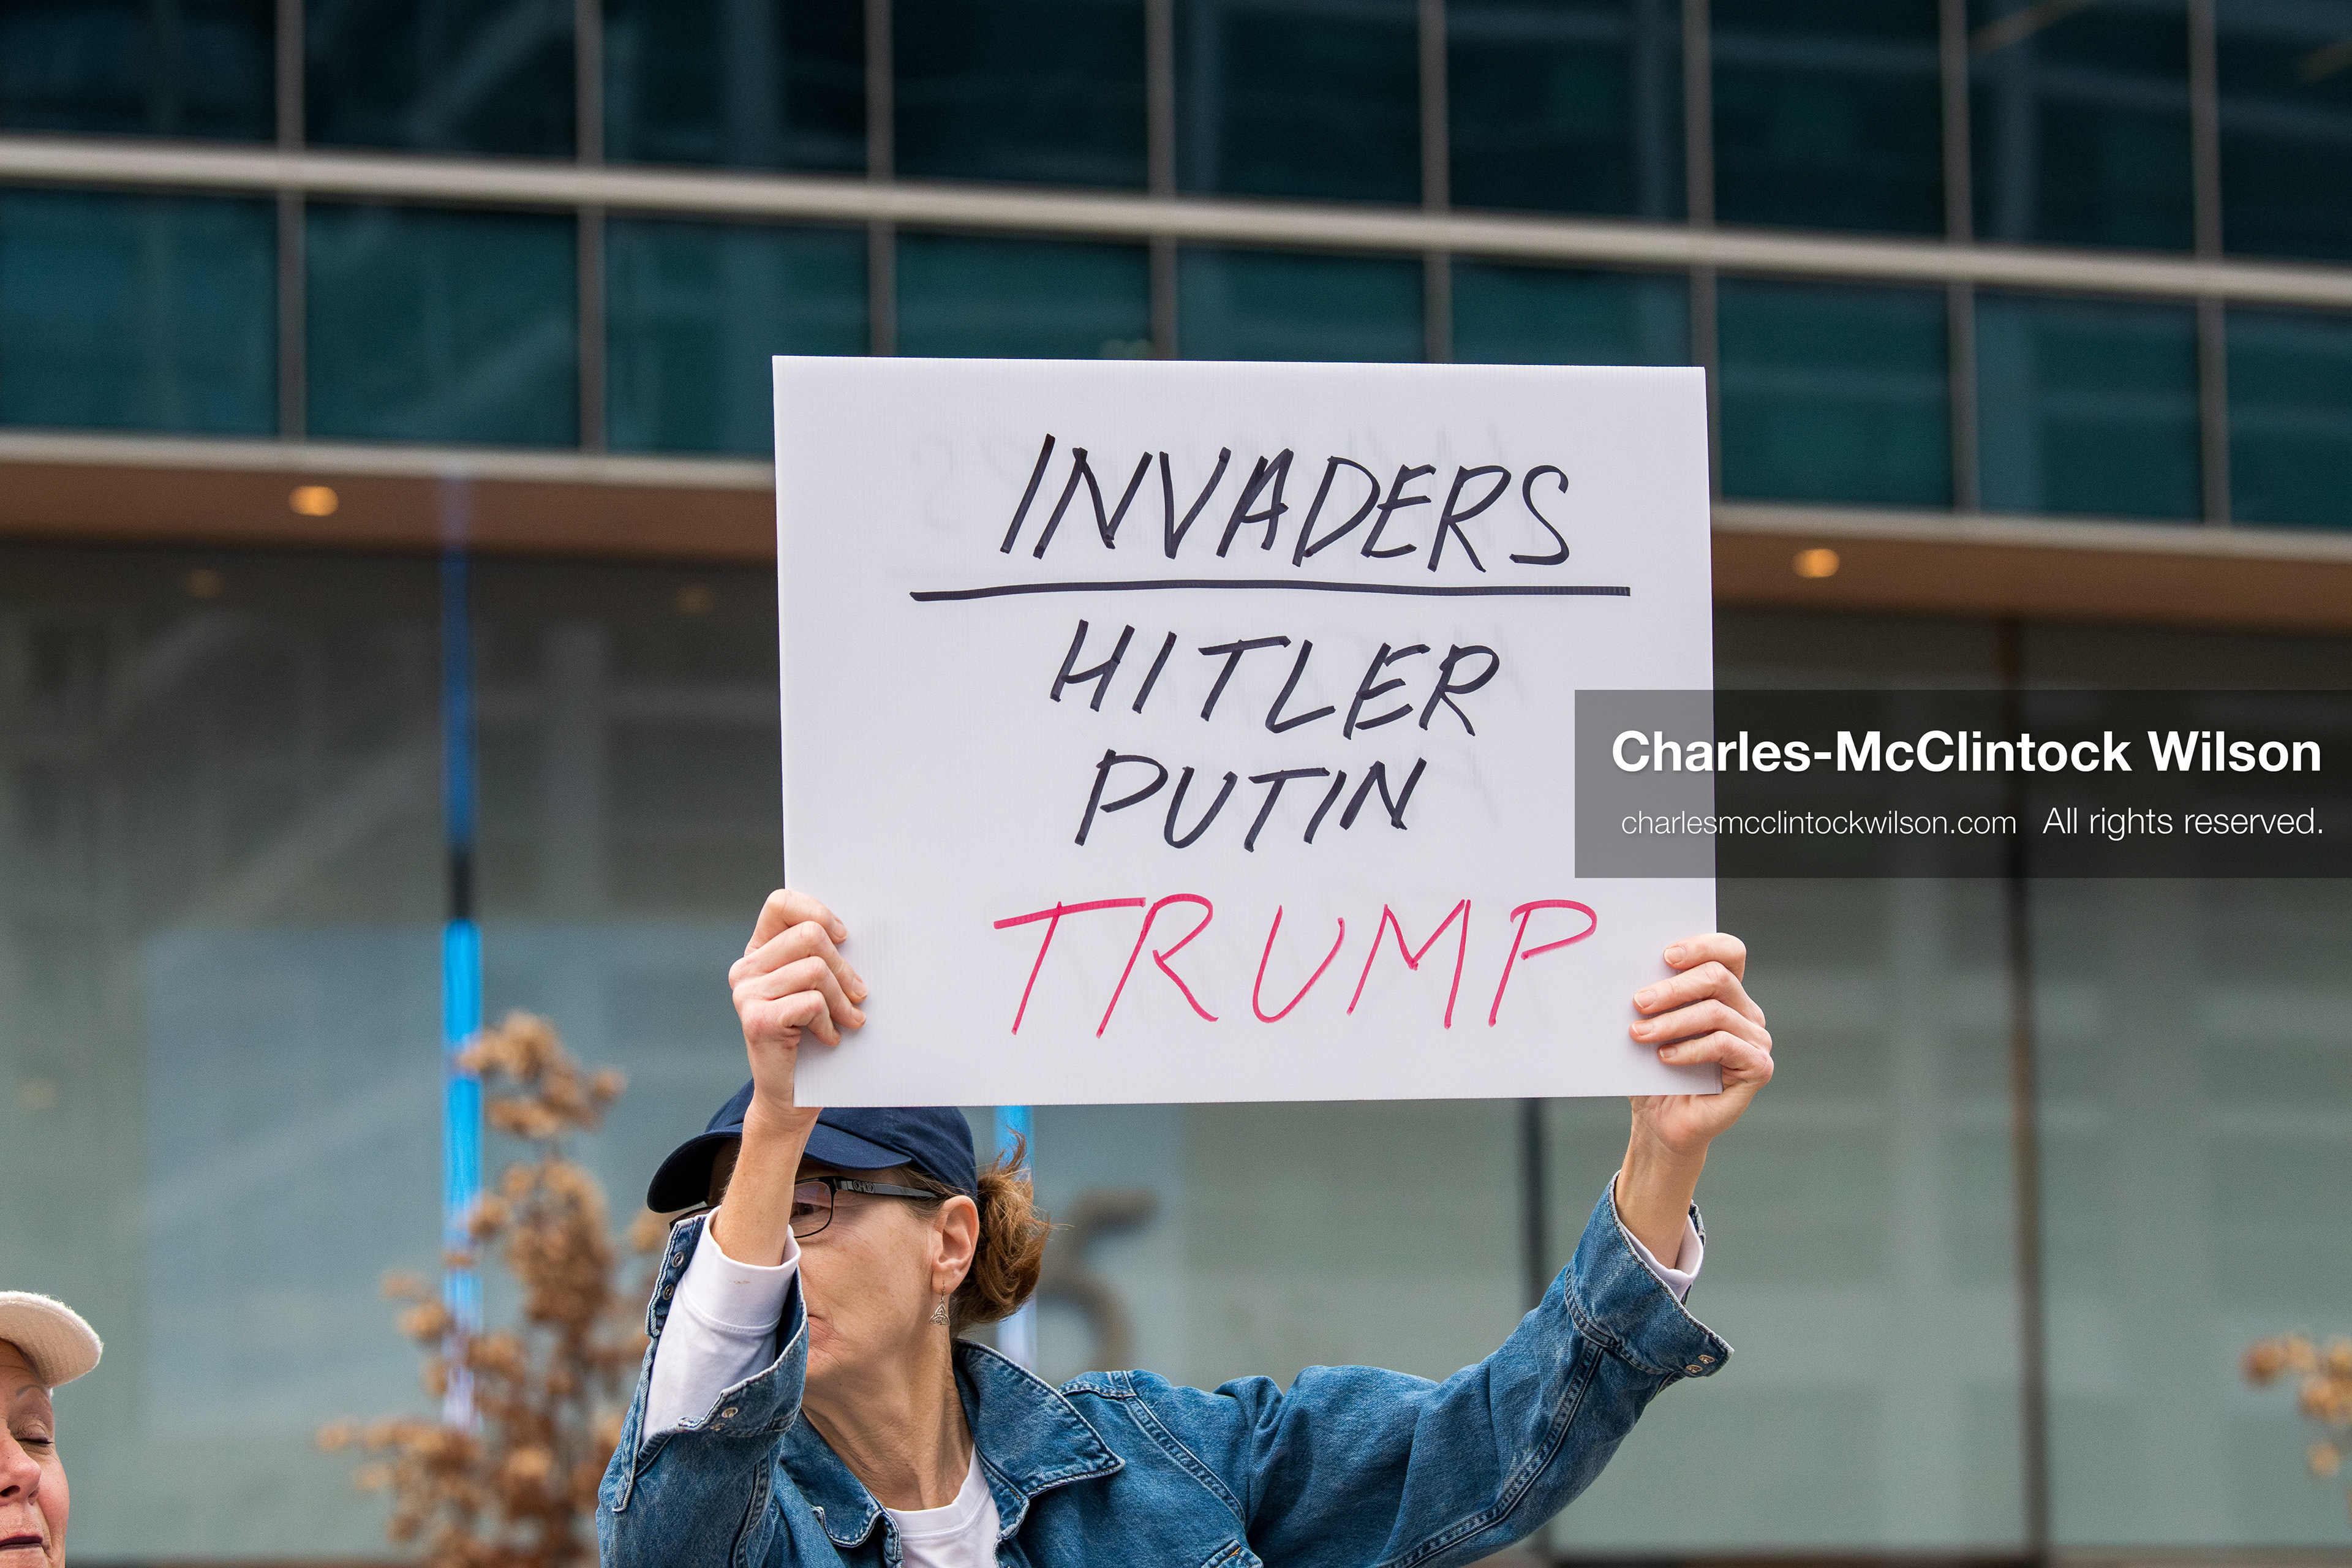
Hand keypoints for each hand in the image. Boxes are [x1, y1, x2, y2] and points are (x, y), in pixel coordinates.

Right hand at [727, 889, 866, 1124]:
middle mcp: (745, 969)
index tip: (843, 937)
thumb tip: (854, 933)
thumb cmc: (810, 1035)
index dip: (816, 912)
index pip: (781, 903)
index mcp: (758, 952)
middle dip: (844, 966)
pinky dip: (829, 1022)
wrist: (790, 1095)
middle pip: (809, 936)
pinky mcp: (757, 1020)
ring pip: (815, 970)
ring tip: (849, 1019)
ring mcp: (746, 995)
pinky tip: (829, 1038)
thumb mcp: (816, 988)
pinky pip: (811, 1002)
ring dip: (842, 999)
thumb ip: (820, 956)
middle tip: (859, 992)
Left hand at [1627, 934, 1771, 1158]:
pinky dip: (1690, 1049)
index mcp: (1724, 992)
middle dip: (1674, 987)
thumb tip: (1631, 968)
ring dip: (1672, 1021)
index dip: (1701, 945)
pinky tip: (1664, 1057)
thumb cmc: (1652, 1070)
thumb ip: (1654, 997)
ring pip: (1716, 1012)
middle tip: (1639, 1001)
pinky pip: (1723, 1044)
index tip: (1666, 956)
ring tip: (1639, 1033)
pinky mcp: (1758, 1066)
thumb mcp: (1650, 1025)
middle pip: (1719, 977)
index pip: (1728, 952)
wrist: (1659, 1120)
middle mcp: (1745, 1011)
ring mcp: (1756, 1039)